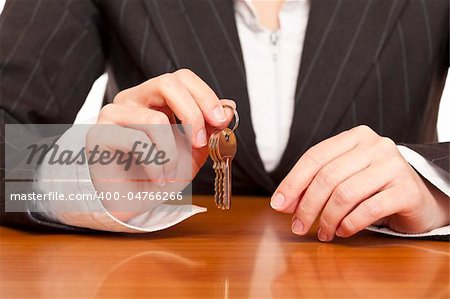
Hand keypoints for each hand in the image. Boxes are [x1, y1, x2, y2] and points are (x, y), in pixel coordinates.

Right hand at [86, 69, 234, 220]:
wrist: (132, 202)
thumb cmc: (160, 174)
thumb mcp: (193, 151)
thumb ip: (209, 129)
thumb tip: (229, 106)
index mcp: (155, 98)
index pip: (182, 78)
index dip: (205, 96)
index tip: (220, 121)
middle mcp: (133, 99)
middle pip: (168, 83)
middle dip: (192, 114)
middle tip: (200, 143)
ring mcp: (113, 113)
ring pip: (156, 120)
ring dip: (172, 153)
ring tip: (170, 172)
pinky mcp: (99, 134)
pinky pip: (137, 143)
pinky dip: (155, 166)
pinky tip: (156, 178)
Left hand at [270, 125, 448, 241]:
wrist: (417, 197)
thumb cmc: (372, 187)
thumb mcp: (343, 177)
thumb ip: (314, 184)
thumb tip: (281, 203)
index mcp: (354, 137)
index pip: (314, 157)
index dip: (292, 183)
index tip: (278, 205)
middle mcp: (375, 145)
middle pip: (327, 176)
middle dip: (307, 206)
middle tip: (298, 227)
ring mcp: (393, 165)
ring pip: (345, 193)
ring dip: (327, 218)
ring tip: (323, 232)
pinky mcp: (407, 189)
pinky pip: (368, 209)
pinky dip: (349, 224)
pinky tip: (342, 231)